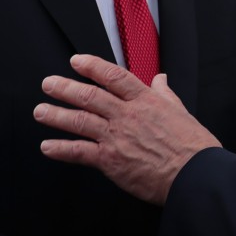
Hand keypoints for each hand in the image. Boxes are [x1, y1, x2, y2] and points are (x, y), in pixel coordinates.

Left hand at [34, 54, 221, 203]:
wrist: (194, 175)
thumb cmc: (193, 146)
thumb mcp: (181, 111)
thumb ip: (165, 94)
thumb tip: (161, 79)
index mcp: (146, 101)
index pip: (114, 77)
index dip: (92, 66)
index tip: (76, 61)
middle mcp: (128, 115)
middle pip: (90, 96)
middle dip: (65, 88)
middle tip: (48, 84)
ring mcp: (117, 137)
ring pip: (80, 120)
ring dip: (57, 115)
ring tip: (40, 111)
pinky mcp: (111, 161)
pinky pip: (80, 152)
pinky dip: (61, 148)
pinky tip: (48, 146)